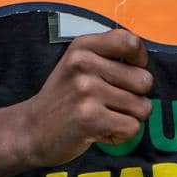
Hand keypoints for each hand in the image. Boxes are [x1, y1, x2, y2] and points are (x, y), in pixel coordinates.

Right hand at [17, 29, 152, 168]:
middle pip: (144, 80)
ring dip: (128, 117)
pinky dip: (121, 134)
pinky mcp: (90, 119)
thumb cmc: (64, 96)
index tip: (128, 71)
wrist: (30, 131)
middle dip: (135, 96)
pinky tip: (101, 131)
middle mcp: (84, 64)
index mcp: (83, 46)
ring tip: (104, 116)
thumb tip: (146, 61)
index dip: (139, 61)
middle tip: (110, 102)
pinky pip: (133, 127)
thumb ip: (109, 54)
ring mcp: (87, 91)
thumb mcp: (78, 63)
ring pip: (142, 106)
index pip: (131, 42)